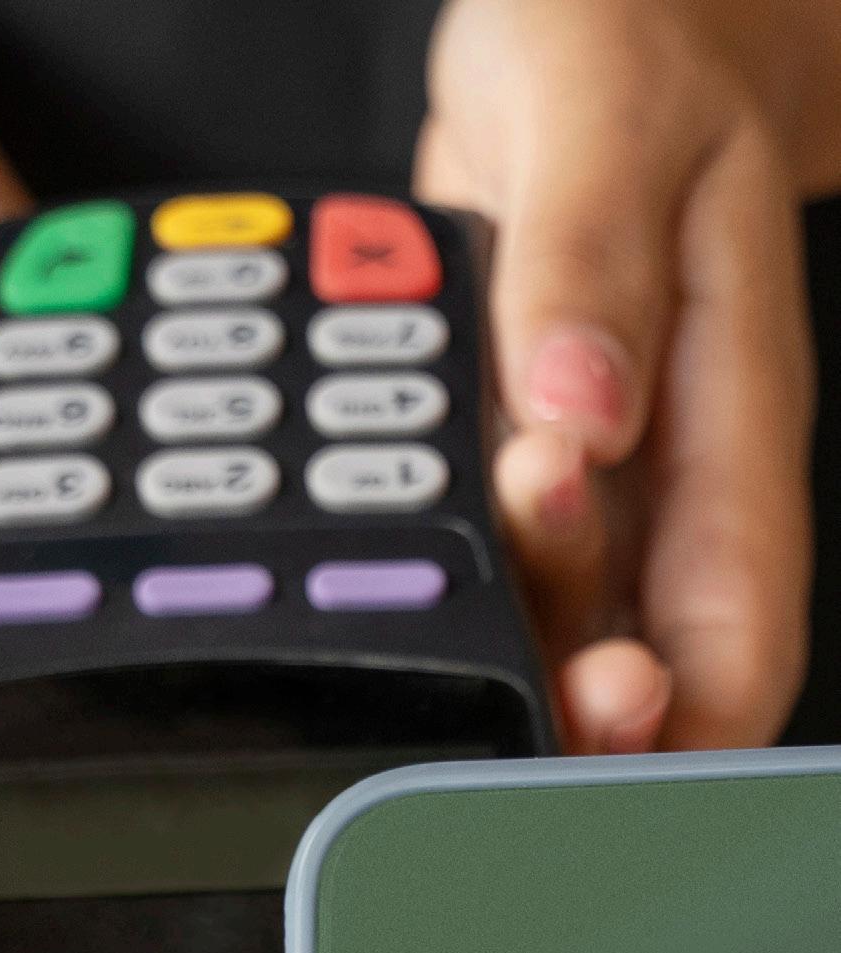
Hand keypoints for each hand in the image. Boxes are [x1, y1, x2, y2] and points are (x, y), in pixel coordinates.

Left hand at [421, 0, 837, 752]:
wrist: (606, 4)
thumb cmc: (634, 29)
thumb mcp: (606, 108)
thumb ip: (590, 259)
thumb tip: (581, 414)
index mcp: (730, 407)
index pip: (734, 625)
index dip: (676, 722)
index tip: (592, 741)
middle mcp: (657, 464)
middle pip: (623, 658)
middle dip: (549, 719)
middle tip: (465, 714)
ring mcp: (578, 468)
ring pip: (534, 621)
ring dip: (473, 659)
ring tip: (401, 650)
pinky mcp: (497, 447)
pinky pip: (459, 545)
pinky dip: (414, 576)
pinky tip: (356, 588)